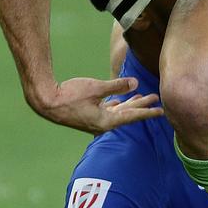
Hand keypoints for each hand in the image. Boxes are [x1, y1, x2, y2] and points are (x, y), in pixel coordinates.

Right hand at [32, 76, 163, 134]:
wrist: (46, 102)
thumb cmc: (70, 95)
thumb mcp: (96, 88)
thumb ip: (117, 86)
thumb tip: (136, 83)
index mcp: (106, 121)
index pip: (132, 116)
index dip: (148, 112)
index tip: (161, 111)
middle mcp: (102, 124)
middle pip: (127, 114)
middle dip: (142, 105)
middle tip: (156, 98)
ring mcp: (95, 121)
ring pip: (118, 112)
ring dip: (130, 104)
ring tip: (142, 98)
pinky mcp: (88, 115)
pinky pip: (108, 111)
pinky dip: (117, 105)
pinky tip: (120, 101)